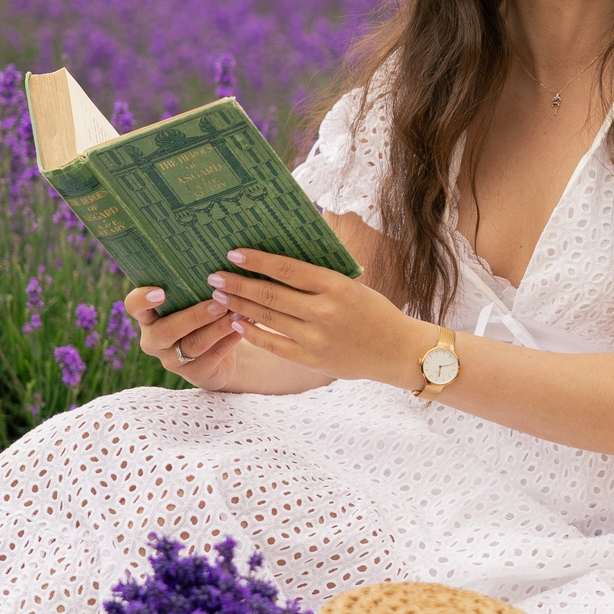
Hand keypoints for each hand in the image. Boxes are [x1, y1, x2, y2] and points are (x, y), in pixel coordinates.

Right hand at [124, 286, 245, 388]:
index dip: (143, 299)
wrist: (219, 353)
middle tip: (219, 301)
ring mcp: (171, 360)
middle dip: (195, 315)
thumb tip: (215, 263)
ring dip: (218, 327)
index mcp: (148, 316)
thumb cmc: (202, 315)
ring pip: (194, 344)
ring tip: (239, 312)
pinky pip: (213, 355)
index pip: (134, 306)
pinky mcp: (194, 373)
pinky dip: (230, 338)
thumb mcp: (193, 301)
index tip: (160, 291)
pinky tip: (244, 325)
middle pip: (167, 330)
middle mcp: (154, 339)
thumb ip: (193, 285)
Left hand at [207, 249, 426, 387]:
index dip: (257, 260)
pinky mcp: (312, 360)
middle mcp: (324, 311)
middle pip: (270, 294)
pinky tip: (237, 323)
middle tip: (214, 276)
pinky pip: (273, 345)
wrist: (398, 351)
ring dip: (240, 305)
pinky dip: (252, 333)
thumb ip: (319, 278)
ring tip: (220, 296)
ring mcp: (316, 337)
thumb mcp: (352, 286)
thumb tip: (278, 264)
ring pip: (267, 318)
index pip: (287, 269)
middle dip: (238, 283)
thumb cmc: (374, 312)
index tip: (234, 253)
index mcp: (336, 286)